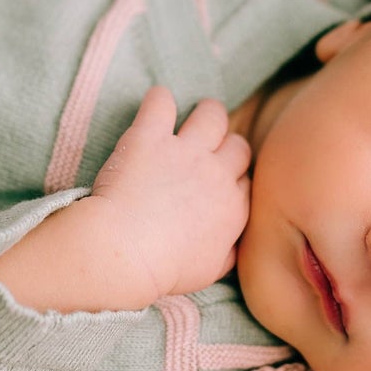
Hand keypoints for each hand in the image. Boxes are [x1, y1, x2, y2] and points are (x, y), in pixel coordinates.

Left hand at [85, 87, 251, 301]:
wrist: (123, 253)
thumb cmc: (163, 269)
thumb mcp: (209, 271)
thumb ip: (229, 251)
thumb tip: (233, 242)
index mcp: (234, 208)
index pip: (246, 179)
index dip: (232, 177)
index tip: (216, 182)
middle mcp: (216, 173)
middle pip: (238, 145)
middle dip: (226, 145)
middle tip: (205, 151)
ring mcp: (185, 151)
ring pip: (213, 114)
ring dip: (205, 114)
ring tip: (190, 119)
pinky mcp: (151, 136)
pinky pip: (162, 101)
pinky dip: (159, 99)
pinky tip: (155, 106)